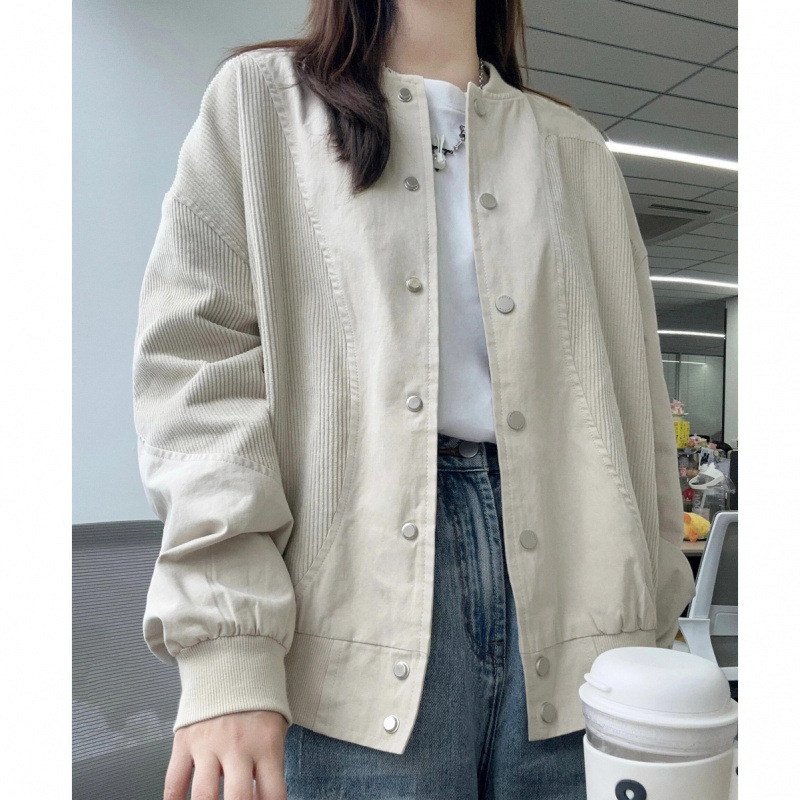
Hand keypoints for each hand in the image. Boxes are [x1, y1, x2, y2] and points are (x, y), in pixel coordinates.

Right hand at [164, 709, 289, 799]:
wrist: (231, 665)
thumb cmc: (256, 704)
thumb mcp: (275, 730)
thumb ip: (270, 766)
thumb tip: (265, 799)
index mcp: (266, 744)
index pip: (273, 794)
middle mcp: (237, 746)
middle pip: (237, 799)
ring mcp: (208, 744)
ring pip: (203, 795)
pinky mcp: (185, 741)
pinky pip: (174, 781)